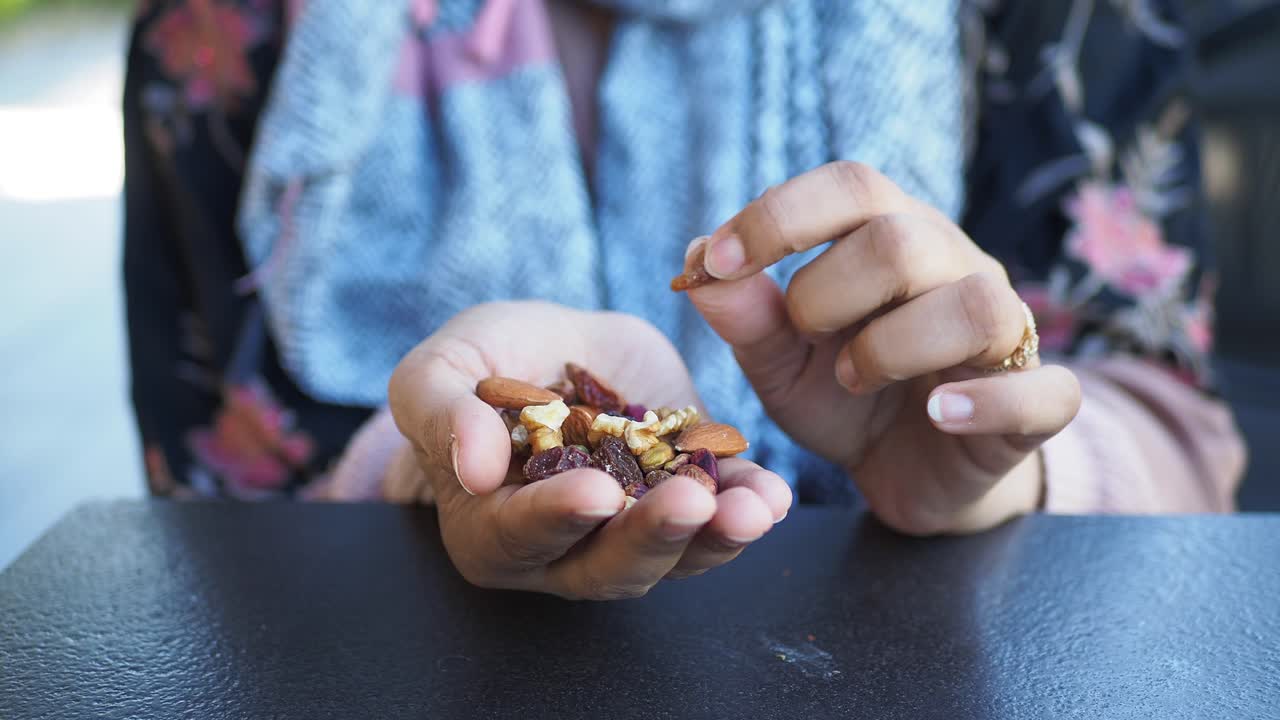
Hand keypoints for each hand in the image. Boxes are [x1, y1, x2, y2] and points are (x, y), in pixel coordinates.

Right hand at [387, 302, 791, 598]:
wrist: (559, 344)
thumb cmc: (484, 361)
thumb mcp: (442, 368)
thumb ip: (439, 411)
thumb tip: (474, 466)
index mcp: (489, 526)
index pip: (517, 536)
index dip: (555, 519)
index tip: (594, 493)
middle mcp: (561, 551)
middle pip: (606, 564)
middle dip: (651, 536)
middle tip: (689, 504)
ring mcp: (629, 534)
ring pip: (673, 557)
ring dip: (715, 537)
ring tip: (751, 508)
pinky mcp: (683, 503)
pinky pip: (719, 525)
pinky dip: (747, 510)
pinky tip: (770, 495)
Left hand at [685, 162, 1080, 534]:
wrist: (905, 470)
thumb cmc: (845, 396)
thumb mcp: (781, 363)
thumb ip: (745, 317)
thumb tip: (695, 260)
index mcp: (889, 235)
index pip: (850, 185)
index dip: (779, 216)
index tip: (714, 263)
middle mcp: (954, 266)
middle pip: (903, 240)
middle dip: (828, 292)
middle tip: (806, 337)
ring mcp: (1006, 332)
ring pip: (976, 304)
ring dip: (894, 346)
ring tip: (856, 378)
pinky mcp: (1038, 403)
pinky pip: (1045, 391)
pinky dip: (988, 403)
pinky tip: (938, 413)